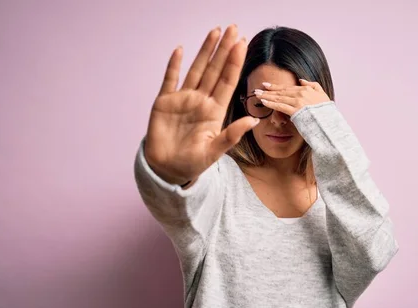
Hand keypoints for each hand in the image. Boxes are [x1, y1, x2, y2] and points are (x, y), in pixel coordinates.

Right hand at [144, 24, 259, 185]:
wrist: (167, 169)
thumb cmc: (192, 163)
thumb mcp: (214, 151)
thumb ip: (231, 135)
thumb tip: (253, 120)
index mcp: (214, 111)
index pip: (227, 82)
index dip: (234, 63)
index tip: (242, 44)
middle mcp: (201, 101)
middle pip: (215, 70)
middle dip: (224, 49)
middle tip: (233, 28)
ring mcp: (183, 99)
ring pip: (196, 69)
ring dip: (205, 51)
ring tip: (214, 32)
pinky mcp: (164, 102)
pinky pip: (169, 79)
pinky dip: (173, 64)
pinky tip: (180, 49)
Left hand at [253, 79, 330, 116]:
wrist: (330, 122)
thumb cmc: (326, 111)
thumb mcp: (322, 94)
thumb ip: (313, 85)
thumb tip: (301, 80)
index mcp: (306, 89)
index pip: (287, 88)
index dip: (275, 86)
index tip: (266, 85)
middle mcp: (301, 93)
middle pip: (280, 91)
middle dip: (267, 90)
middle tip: (257, 89)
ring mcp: (298, 102)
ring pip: (278, 98)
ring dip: (266, 96)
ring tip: (257, 95)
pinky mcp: (295, 111)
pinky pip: (280, 106)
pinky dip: (271, 103)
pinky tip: (263, 102)